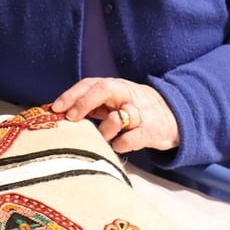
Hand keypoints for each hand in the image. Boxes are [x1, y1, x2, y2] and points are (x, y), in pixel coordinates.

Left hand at [51, 77, 178, 153]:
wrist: (173, 115)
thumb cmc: (133, 108)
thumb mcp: (113, 101)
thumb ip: (92, 105)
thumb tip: (61, 113)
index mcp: (114, 87)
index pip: (89, 84)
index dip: (72, 94)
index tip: (56, 107)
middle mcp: (126, 95)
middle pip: (103, 90)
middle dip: (84, 102)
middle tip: (71, 118)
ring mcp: (139, 112)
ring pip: (119, 116)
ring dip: (104, 129)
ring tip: (100, 137)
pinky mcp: (151, 131)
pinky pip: (132, 138)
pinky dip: (121, 143)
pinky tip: (116, 145)